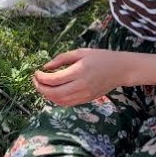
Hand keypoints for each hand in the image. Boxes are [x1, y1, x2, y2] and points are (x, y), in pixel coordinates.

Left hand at [34, 49, 155, 106]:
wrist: (120, 70)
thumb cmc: (100, 57)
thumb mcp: (81, 52)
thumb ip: (61, 59)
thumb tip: (45, 67)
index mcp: (79, 71)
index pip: (53, 79)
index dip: (40, 77)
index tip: (36, 72)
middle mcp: (81, 85)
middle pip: (53, 93)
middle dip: (40, 88)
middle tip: (35, 80)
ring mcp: (84, 95)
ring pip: (59, 101)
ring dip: (47, 95)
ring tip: (43, 86)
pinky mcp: (86, 100)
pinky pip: (67, 103)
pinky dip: (56, 99)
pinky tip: (53, 92)